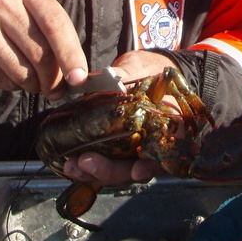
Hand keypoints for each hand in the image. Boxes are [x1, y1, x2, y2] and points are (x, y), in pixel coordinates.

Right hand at [0, 0, 87, 98]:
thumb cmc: (4, 11)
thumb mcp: (27, 4)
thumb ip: (53, 30)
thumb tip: (76, 72)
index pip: (55, 24)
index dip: (71, 54)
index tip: (79, 77)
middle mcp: (2, 4)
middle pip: (40, 52)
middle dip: (54, 78)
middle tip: (57, 89)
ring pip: (23, 71)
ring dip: (34, 85)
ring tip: (35, 82)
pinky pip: (3, 80)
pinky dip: (14, 85)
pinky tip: (11, 75)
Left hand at [59, 49, 180, 187]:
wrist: (142, 70)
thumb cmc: (148, 68)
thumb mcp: (140, 67)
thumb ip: (129, 74)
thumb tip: (112, 78)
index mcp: (170, 127)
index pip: (165, 154)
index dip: (151, 166)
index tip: (137, 170)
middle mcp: (154, 144)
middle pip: (137, 169)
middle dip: (112, 171)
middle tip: (87, 162)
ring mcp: (135, 150)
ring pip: (120, 172)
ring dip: (96, 173)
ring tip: (74, 166)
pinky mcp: (117, 149)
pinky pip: (106, 164)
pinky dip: (89, 168)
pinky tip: (72, 164)